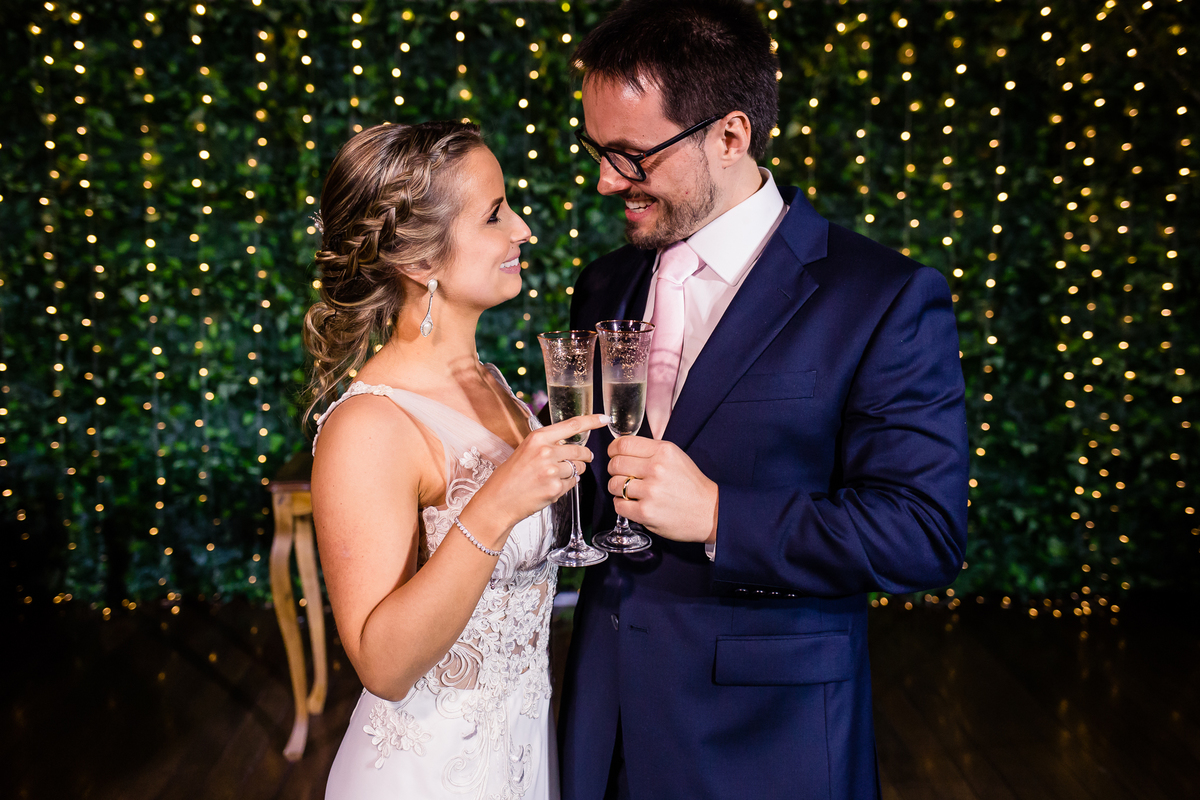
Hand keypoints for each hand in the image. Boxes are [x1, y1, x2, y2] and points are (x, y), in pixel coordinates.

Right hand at [469, 413, 607, 532]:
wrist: (498, 501)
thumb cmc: (510, 476)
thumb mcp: (525, 451)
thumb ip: (547, 445)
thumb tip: (572, 445)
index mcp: (538, 438)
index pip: (572, 425)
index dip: (591, 421)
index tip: (604, 418)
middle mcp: (546, 451)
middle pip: (580, 451)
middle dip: (585, 457)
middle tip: (584, 459)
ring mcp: (552, 471)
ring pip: (578, 469)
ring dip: (573, 473)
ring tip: (553, 478)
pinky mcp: (556, 488)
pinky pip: (572, 484)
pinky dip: (566, 486)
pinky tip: (549, 488)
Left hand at [607, 437, 717, 544]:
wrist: (709, 512)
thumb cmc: (691, 485)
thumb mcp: (676, 457)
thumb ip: (651, 451)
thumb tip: (622, 448)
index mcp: (664, 451)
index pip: (623, 444)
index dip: (613, 449)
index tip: (613, 454)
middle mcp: (656, 469)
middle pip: (615, 463)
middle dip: (614, 470)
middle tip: (622, 475)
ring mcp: (650, 491)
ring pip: (614, 485)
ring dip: (617, 488)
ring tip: (629, 491)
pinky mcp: (645, 512)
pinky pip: (618, 505)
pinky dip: (621, 505)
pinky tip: (632, 503)